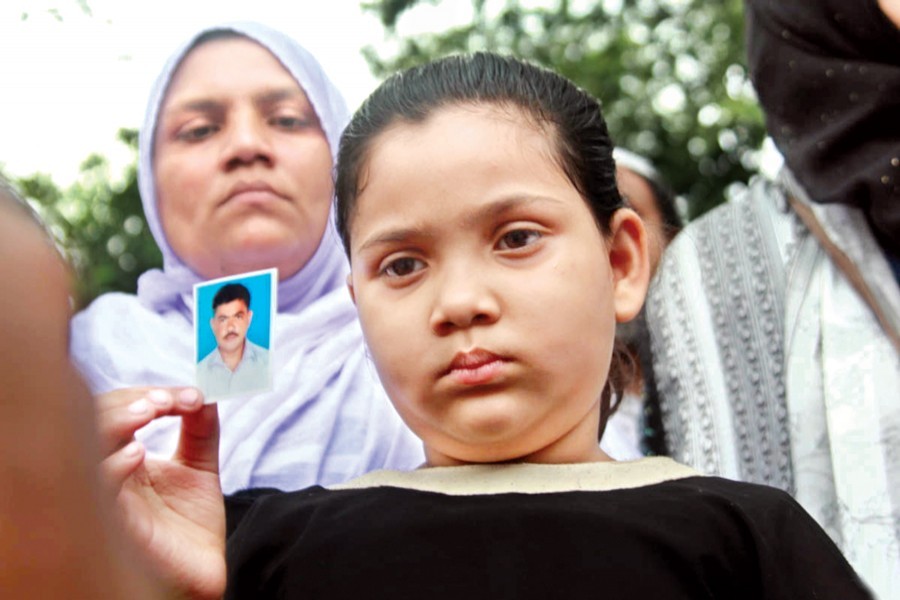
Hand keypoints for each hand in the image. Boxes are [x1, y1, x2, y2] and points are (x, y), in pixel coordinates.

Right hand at [97, 386, 224, 599]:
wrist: (203, 570)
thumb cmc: (192, 524)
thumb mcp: (199, 467)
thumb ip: (200, 430)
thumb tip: (205, 393)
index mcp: (122, 456)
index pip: (119, 412)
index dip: (150, 395)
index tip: (192, 396)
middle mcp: (108, 473)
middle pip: (93, 423)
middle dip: (127, 403)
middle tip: (162, 399)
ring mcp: (106, 497)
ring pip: (85, 450)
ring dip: (115, 423)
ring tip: (150, 411)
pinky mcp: (112, 526)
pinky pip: (97, 493)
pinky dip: (111, 467)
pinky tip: (137, 453)